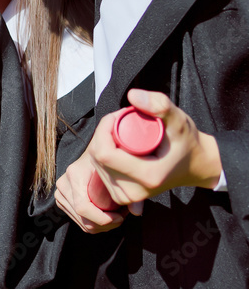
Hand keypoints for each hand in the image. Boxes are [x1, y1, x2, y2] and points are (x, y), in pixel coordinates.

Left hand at [55, 90, 222, 232]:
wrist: (196, 165)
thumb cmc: (187, 142)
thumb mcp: (179, 120)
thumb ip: (160, 105)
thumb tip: (132, 95)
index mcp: (147, 176)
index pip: (104, 153)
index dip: (103, 129)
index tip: (117, 116)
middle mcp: (135, 192)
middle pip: (98, 158)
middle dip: (103, 134)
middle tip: (121, 121)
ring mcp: (127, 197)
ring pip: (97, 165)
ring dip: (102, 144)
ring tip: (122, 133)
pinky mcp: (122, 197)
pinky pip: (101, 172)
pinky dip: (103, 157)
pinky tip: (117, 148)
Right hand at [55, 137, 126, 233]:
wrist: (95, 152)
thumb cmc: (108, 159)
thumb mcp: (117, 169)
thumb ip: (128, 189)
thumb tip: (137, 212)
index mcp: (75, 175)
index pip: (83, 207)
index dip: (102, 219)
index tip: (120, 217)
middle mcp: (63, 184)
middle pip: (83, 218)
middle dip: (105, 224)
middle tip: (121, 217)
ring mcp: (60, 192)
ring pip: (81, 223)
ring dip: (101, 225)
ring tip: (115, 215)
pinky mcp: (61, 199)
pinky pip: (78, 220)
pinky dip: (93, 223)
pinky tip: (106, 215)